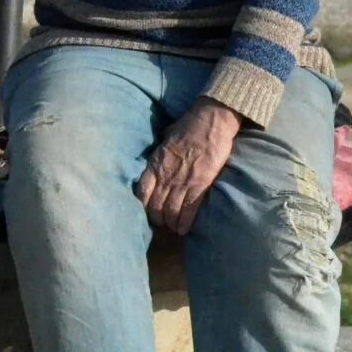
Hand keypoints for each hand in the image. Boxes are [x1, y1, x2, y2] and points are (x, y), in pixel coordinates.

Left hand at [136, 98, 243, 235]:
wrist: (209, 122)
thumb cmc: (187, 127)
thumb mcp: (164, 140)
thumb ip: (159, 154)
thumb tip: (155, 159)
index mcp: (155, 164)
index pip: (141, 191)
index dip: (141, 205)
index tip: (145, 211)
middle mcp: (166, 176)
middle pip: (155, 205)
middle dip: (156, 218)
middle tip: (160, 224)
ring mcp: (183, 181)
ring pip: (171, 210)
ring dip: (170, 223)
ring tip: (172, 228)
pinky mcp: (200, 184)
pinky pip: (189, 209)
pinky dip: (185, 222)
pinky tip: (183, 229)